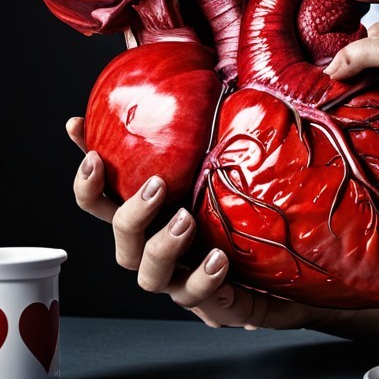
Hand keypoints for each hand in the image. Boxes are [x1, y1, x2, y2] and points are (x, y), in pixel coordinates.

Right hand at [65, 117, 319, 329]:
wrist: (298, 270)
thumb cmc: (252, 211)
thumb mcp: (232, 162)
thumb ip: (210, 125)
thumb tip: (204, 74)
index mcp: (157, 216)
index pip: (103, 198)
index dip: (86, 168)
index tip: (80, 130)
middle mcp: (161, 248)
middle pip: (121, 239)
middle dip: (129, 213)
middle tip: (156, 185)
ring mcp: (185, 279)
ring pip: (149, 275)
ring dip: (162, 246)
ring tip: (184, 220)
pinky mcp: (216, 304)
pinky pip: (199, 299)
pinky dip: (203, 280)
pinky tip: (219, 259)